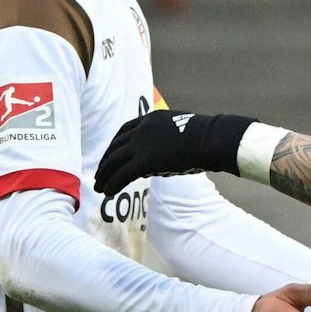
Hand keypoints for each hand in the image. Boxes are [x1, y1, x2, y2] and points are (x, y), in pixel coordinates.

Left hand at [93, 110, 255, 196]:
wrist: (211, 139)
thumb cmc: (205, 137)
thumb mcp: (180, 127)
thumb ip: (166, 135)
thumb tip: (166, 149)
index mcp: (150, 119)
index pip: (124, 131)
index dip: (114, 145)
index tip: (110, 156)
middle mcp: (141, 129)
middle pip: (115, 146)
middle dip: (105, 162)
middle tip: (99, 175)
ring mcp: (142, 144)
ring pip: (114, 161)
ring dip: (104, 175)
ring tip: (99, 187)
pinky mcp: (145, 161)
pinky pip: (122, 175)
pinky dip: (112, 184)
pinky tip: (108, 193)